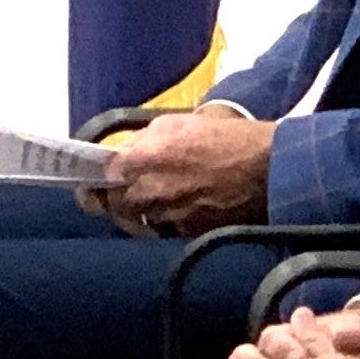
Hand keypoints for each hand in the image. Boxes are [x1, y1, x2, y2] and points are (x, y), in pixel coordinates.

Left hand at [84, 107, 274, 234]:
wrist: (270, 167)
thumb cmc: (227, 139)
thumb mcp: (178, 124)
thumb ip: (145, 141)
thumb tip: (126, 154)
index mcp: (141, 159)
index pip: (99, 179)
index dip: (93, 185)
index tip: (89, 187)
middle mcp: (149, 191)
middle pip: (115, 207)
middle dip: (117, 203)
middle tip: (123, 199)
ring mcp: (168, 216)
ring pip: (140, 223)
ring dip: (144, 215)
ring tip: (161, 203)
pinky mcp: (189, 234)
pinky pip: (167, 232)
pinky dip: (170, 225)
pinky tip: (185, 212)